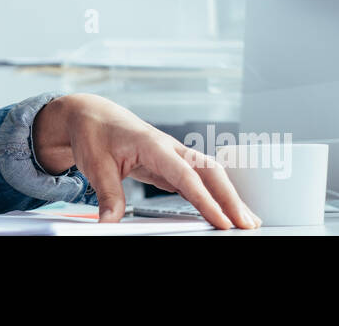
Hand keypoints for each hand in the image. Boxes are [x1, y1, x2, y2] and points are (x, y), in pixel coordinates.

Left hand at [32, 94, 261, 229]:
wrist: (91, 114)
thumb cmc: (94, 133)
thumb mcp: (95, 165)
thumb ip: (108, 195)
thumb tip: (110, 224)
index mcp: (153, 144)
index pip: (186, 176)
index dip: (206, 200)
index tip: (222, 221)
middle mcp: (170, 148)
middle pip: (210, 172)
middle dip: (231, 198)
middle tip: (248, 224)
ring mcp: (173, 155)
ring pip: (209, 175)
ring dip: (228, 197)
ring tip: (246, 221)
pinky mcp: (170, 165)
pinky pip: (198, 180)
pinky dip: (213, 196)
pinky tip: (221, 212)